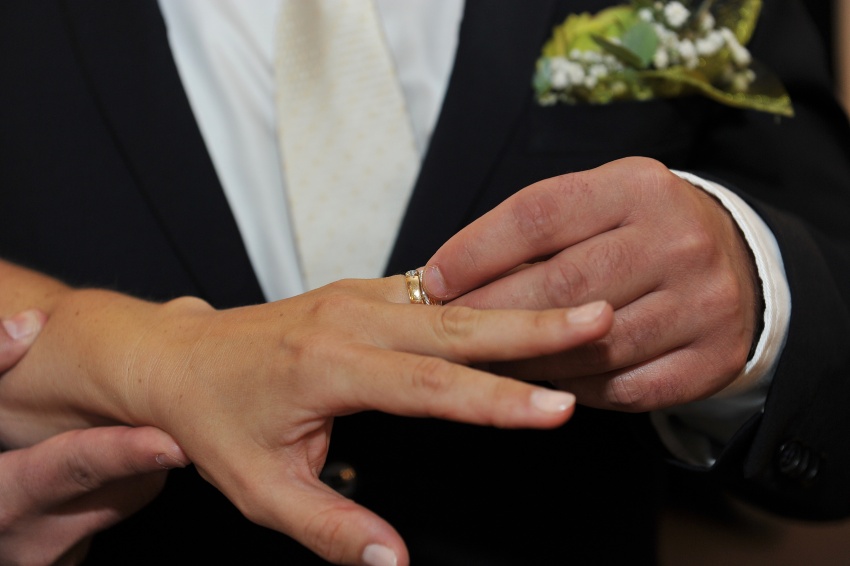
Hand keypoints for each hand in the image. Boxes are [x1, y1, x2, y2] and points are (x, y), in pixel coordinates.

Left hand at [0, 271, 612, 565]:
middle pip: (458, 324)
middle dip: (536, 324)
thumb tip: (395, 563)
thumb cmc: (216, 420)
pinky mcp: (364, 293)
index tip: (557, 407)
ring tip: (583, 309)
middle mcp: (350, 320)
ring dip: (520, 305)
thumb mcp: (262, 490)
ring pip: (455, 300)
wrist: (179, 356)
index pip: (429, 388)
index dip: (497, 401)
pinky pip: (436, 291)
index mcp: (328, 367)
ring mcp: (358, 298)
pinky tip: (526, 302)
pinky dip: (486, 299)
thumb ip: (332, 531)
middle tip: (601, 318)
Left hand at [422, 156, 759, 411]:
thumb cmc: (637, 229)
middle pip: (562, 285)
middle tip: (445, 332)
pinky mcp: (713, 359)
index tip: (433, 279)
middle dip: (490, 313)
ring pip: (590, 347)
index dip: (477, 251)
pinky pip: (624, 389)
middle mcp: (678, 239)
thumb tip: (445, 275)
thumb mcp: (597, 201)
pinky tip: (545, 383)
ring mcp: (704, 302)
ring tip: (482, 363)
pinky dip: (574, 391)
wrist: (734, 261)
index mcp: (638, 187)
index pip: (540, 215)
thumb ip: (532, 228)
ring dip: (527, 360)